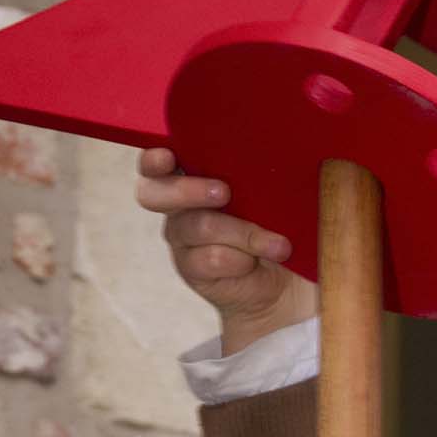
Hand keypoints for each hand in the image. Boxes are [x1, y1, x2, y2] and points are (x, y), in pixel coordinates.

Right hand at [134, 147, 316, 353]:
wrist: (283, 279)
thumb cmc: (276, 222)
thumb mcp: (269, 193)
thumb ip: (254, 175)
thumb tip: (268, 160)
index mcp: (188, 173)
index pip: (154, 161)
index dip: (153, 160)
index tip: (168, 158)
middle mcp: (177, 205)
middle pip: (153, 194)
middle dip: (188, 190)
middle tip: (224, 193)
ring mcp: (181, 238)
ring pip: (198, 226)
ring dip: (243, 234)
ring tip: (278, 245)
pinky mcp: (191, 268)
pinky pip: (210, 259)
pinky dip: (241, 259)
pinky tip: (258, 262)